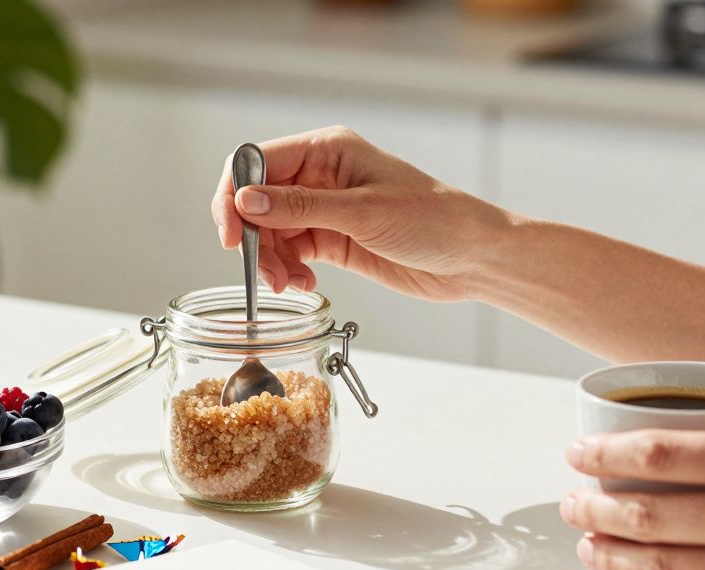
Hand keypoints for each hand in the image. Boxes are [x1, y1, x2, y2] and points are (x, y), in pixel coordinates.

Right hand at [210, 126, 515, 301]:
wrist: (473, 256)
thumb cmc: (434, 220)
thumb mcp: (364, 213)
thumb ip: (302, 208)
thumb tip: (246, 201)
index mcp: (327, 150)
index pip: (257, 163)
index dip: (235, 196)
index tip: (231, 235)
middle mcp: (320, 176)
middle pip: (258, 201)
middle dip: (253, 237)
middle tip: (264, 273)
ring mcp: (326, 209)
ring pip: (271, 232)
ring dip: (270, 261)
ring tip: (289, 285)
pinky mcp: (334, 240)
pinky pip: (292, 253)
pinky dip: (289, 271)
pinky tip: (304, 285)